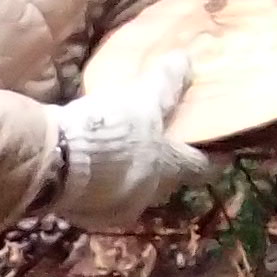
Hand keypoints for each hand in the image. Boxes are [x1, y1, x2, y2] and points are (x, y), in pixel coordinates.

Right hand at [47, 60, 217, 227]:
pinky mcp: (83, 216)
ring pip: (129, 193)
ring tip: (115, 157)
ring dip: (126, 178)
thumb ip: (165, 85)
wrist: (54, 163)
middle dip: (163, 168)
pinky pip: (97, 201)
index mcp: (168, 169)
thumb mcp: (141, 100)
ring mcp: (114, 210)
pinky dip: (96, 186)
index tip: (222, 153)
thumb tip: (186, 60)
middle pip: (164, 183)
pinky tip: (83, 170)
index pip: (201, 167)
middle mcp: (147, 196)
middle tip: (157, 148)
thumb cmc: (110, 129)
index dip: (212, 159)